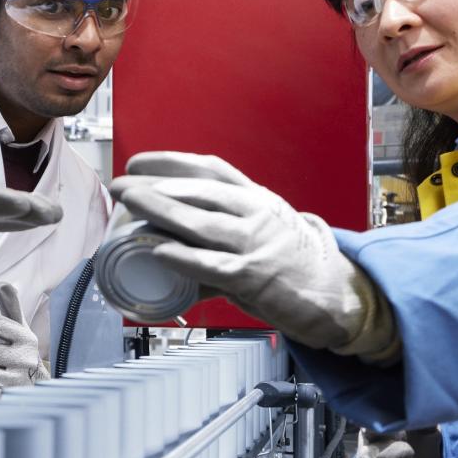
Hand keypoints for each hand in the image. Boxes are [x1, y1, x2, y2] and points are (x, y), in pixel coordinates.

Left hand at [105, 152, 398, 363]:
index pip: (210, 169)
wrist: (336, 295)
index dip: (171, 162)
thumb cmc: (292, 263)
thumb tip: (168, 246)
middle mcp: (257, 213)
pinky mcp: (254, 277)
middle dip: (155, 185)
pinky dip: (182, 257)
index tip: (139, 163)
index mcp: (257, 198)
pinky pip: (211, 265)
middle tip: (121, 185)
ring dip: (160, 211)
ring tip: (129, 204)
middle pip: (199, 191)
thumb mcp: (260, 233)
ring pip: (200, 222)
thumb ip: (219, 236)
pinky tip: (157, 252)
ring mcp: (256, 244)